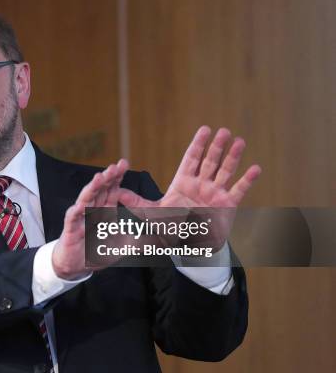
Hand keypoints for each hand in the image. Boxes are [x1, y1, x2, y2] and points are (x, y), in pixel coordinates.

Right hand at [52, 159, 128, 279]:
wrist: (75, 265)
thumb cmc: (96, 251)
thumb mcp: (122, 245)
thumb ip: (136, 238)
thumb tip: (155, 234)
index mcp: (104, 210)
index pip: (111, 189)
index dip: (117, 177)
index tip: (123, 164)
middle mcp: (92, 210)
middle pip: (100, 190)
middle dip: (107, 177)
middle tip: (115, 166)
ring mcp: (81, 219)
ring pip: (86, 199)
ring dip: (93, 188)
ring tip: (99, 178)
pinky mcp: (70, 230)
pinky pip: (73, 219)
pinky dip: (76, 212)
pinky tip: (80, 206)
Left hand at [118, 126, 261, 248]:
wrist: (187, 243)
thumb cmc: (170, 225)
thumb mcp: (152, 214)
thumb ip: (136, 203)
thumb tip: (117, 193)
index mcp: (183, 182)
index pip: (192, 159)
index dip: (198, 144)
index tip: (205, 129)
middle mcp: (201, 184)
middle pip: (210, 161)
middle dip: (216, 147)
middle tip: (223, 131)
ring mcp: (215, 193)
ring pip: (225, 171)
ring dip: (233, 157)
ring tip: (240, 141)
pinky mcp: (227, 205)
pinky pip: (239, 190)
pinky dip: (247, 180)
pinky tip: (256, 168)